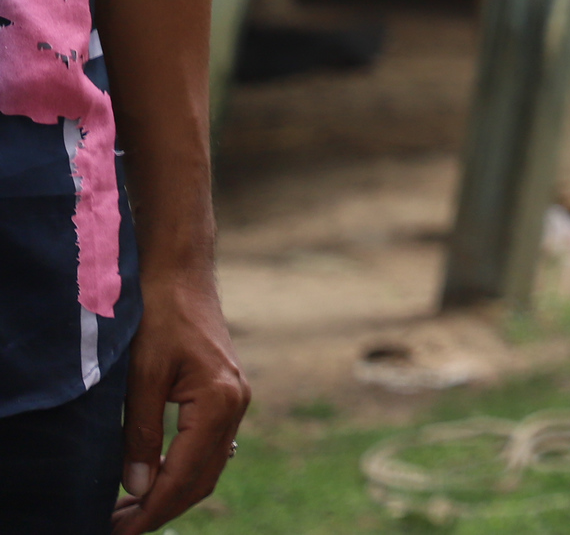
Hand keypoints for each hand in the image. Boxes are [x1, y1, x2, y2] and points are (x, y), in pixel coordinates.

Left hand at [112, 262, 248, 532]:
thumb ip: (140, 435)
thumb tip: (138, 488)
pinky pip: (210, 446)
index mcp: (219, 401)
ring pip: (209, 466)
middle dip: (163, 509)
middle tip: (119, 529)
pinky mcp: (227, 394)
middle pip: (203, 478)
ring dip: (172, 493)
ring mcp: (236, 399)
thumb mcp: (140, 377)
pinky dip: (184, 470)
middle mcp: (236, 404)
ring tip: (130, 511)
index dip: (152, 510)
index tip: (120, 532)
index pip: (185, 475)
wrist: (181, 273)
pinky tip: (155, 477)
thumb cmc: (159, 317)